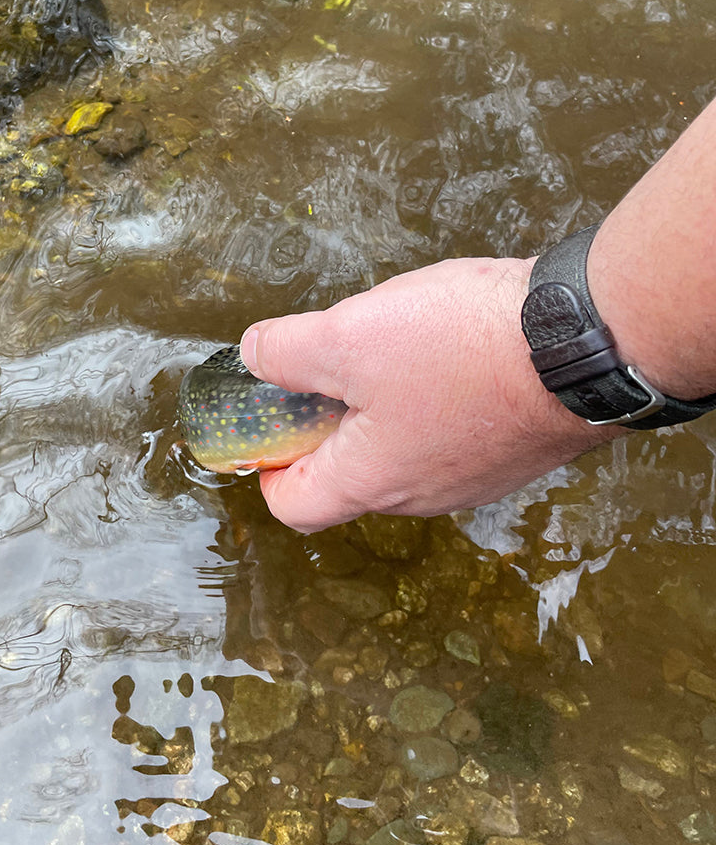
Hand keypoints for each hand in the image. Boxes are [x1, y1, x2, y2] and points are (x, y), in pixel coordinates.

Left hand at [239, 256, 617, 531]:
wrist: (588, 341)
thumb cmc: (463, 348)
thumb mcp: (347, 338)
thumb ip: (286, 352)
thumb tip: (255, 356)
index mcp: (370, 482)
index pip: (293, 506)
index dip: (267, 463)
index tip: (270, 417)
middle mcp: (421, 495)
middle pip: (347, 474)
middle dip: (325, 421)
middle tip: (330, 363)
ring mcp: (472, 477)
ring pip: (399, 450)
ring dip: (379, 405)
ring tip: (392, 346)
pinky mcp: (511, 450)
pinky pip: (447, 433)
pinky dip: (429, 399)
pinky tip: (445, 349)